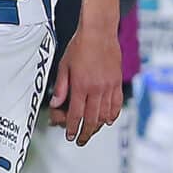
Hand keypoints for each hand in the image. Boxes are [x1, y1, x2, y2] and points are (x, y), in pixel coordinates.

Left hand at [51, 23, 124, 142]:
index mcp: (81, 85)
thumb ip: (61, 87)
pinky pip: (117, 104)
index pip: (76, 114)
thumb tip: (56, 103)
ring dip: (98, 126)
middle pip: (92, 119)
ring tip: (92, 131)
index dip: (71, 127)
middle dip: (85, 133)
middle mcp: (96, 88)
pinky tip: (109, 120)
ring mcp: (109, 86)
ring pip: (105, 115)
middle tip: (80, 139)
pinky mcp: (117, 82)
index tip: (70, 135)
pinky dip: (113, 115)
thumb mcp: (64, 65)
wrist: (99, 32)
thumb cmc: (81, 45)